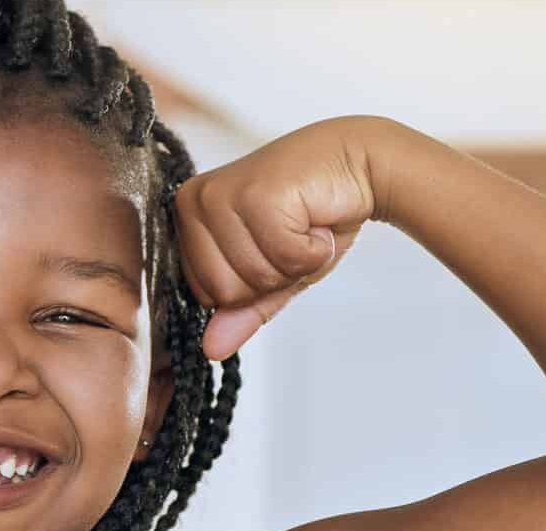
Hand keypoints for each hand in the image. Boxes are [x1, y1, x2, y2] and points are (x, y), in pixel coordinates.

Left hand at [173, 116, 379, 359]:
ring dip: (295, 261)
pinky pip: (284, 257)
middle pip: (225, 292)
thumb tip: (211, 350)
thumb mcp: (274, 272)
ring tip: (303, 224)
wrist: (358, 164)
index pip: (206, 296)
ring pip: (254, 277)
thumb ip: (242, 310)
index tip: (272, 248)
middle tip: (290, 235)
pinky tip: (316, 218)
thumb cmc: (312, 215)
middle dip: (273, 276)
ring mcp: (222, 194)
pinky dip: (314, 249)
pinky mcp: (256, 192)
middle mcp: (195, 202)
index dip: (251, 286)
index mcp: (188, 218)